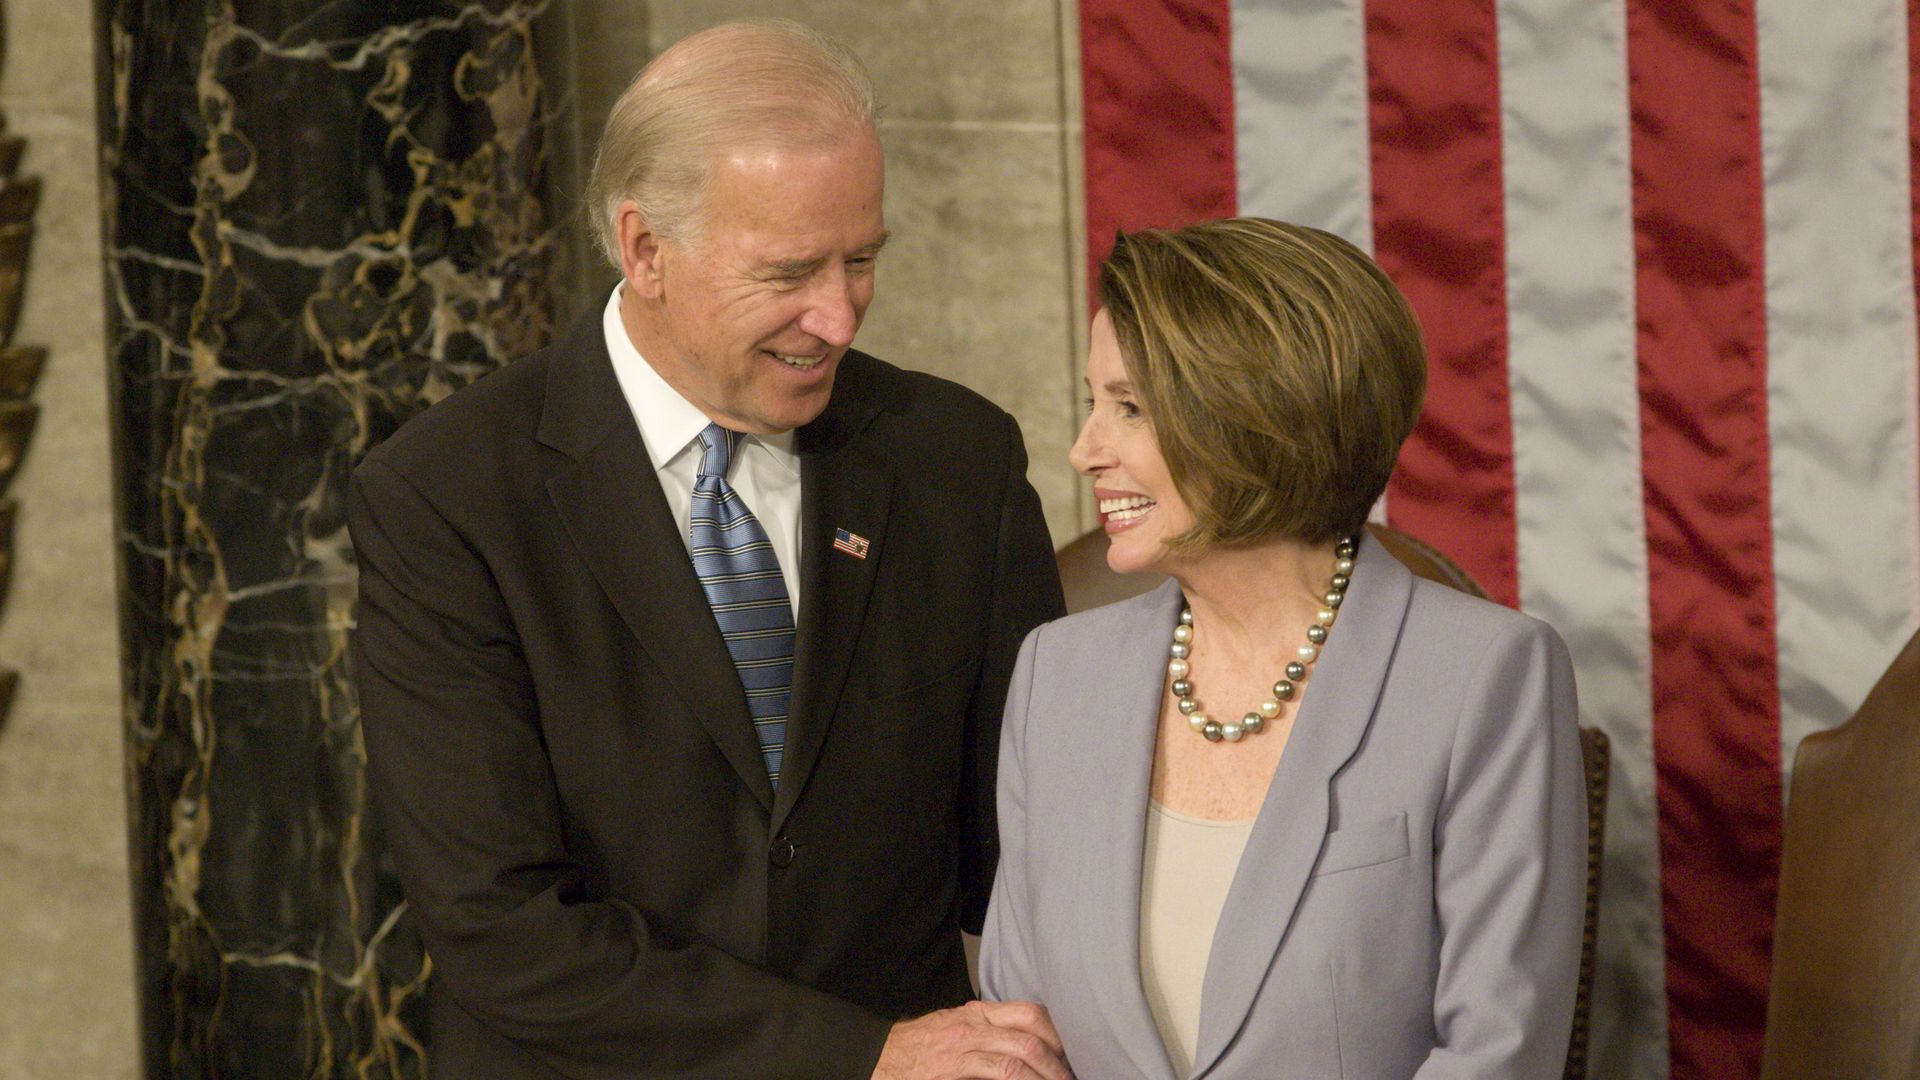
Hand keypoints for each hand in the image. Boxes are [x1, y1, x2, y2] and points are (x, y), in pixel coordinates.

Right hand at [871, 1000, 1072, 1079]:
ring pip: (1021, 1050)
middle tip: (1071, 1074)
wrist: (875, 1058)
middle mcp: (973, 1022)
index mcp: (975, 1012)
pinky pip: (1001, 1070)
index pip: (1027, 1011)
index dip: (1055, 1031)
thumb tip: (1020, 1052)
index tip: (1069, 1052)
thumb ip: (984, 1036)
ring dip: (1048, 1072)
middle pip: (1031, 1027)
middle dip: (1058, 1053)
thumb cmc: (913, 1051)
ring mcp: (965, 1043)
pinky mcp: (955, 1065)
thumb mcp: (952, 1033)